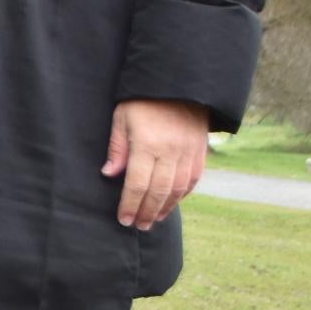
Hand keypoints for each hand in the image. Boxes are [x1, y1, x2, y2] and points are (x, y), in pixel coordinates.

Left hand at [103, 98, 208, 230]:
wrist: (179, 83)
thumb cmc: (143, 100)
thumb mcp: (122, 117)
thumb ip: (117, 147)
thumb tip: (109, 174)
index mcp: (148, 143)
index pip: (137, 183)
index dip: (130, 204)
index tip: (123, 219)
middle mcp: (171, 151)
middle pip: (158, 191)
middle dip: (146, 212)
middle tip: (137, 226)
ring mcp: (189, 152)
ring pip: (177, 189)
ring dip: (165, 208)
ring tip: (152, 220)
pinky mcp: (200, 151)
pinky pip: (193, 180)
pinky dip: (182, 195)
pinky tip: (171, 203)